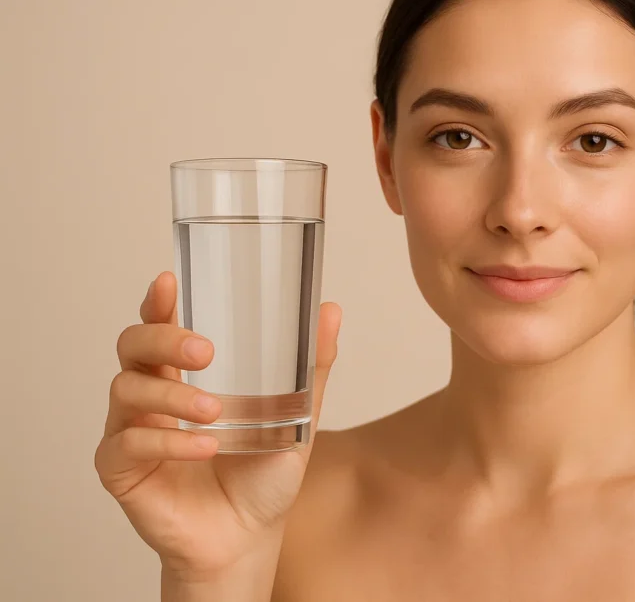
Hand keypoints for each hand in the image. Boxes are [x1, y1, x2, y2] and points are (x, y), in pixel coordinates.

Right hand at [94, 271, 341, 576]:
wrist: (249, 535)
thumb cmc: (262, 471)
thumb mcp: (296, 415)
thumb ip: (310, 367)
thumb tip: (330, 311)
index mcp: (184, 373)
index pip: (159, 325)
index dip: (158, 301)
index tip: (169, 282)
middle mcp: (151, 394)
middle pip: (133, 345)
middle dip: (164, 338)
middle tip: (206, 349)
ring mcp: (130, 429)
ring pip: (127, 389)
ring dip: (173, 395)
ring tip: (215, 412)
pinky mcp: (120, 468)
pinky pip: (129, 443)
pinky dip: (169, 441)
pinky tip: (204, 448)